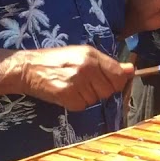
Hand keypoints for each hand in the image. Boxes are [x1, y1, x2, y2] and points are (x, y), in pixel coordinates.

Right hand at [10, 46, 132, 111]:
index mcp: (92, 56)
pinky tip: (67, 92)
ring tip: (74, 85)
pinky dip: (77, 103)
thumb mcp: (83, 54)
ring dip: (88, 96)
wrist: (28, 68)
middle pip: (109, 90)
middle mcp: (86, 68)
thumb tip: (131, 69)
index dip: (117, 81)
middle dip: (100, 90)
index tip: (109, 81)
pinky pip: (83, 106)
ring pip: (96, 99)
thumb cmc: (57, 60)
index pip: (118, 75)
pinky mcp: (67, 96)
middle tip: (85, 82)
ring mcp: (77, 83)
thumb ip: (108, 63)